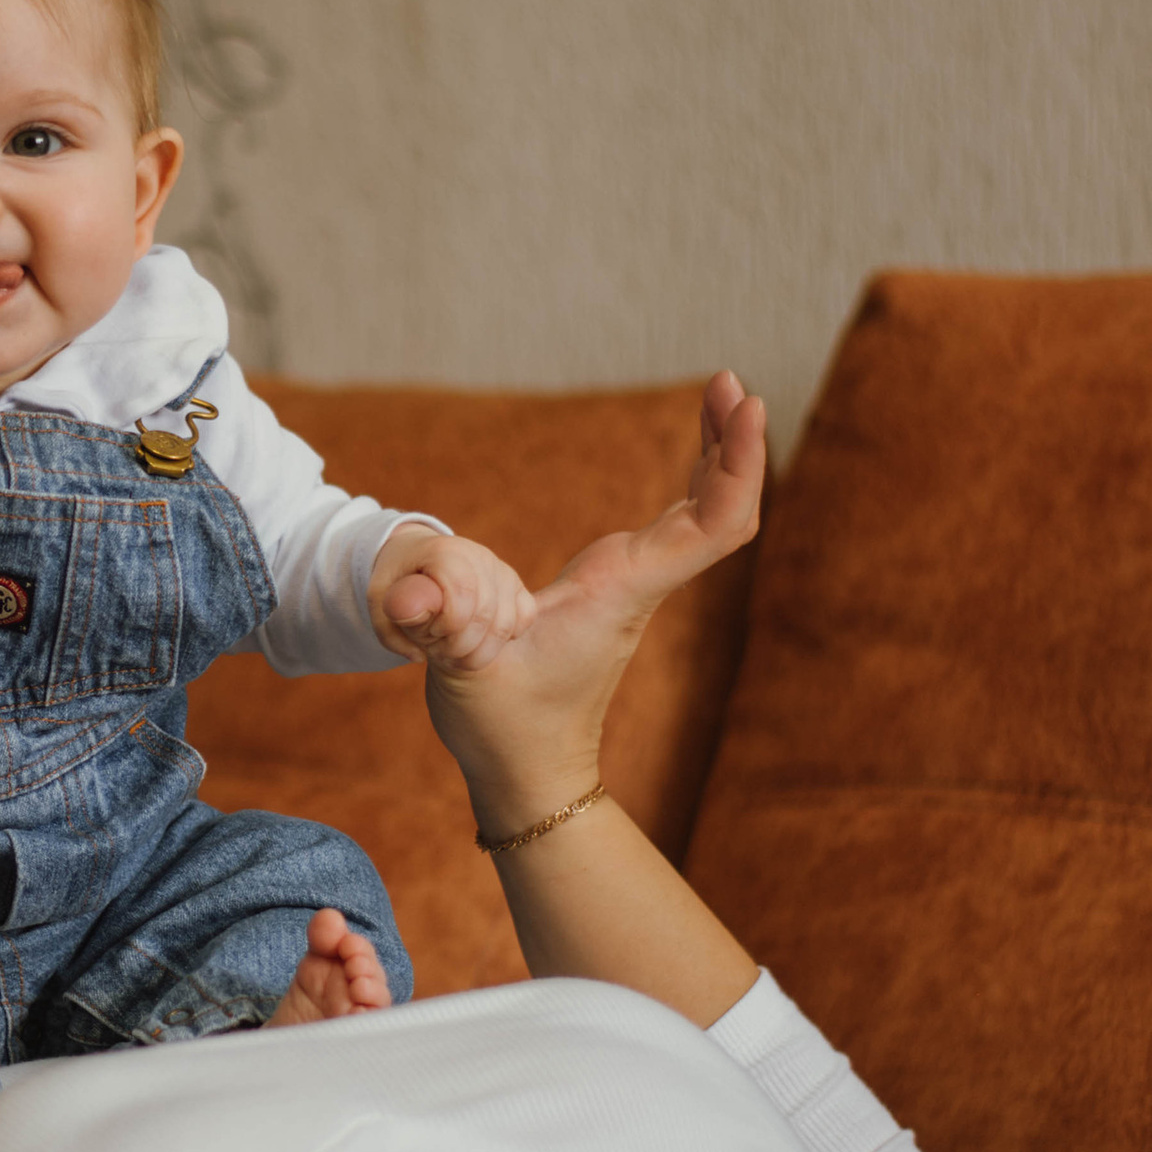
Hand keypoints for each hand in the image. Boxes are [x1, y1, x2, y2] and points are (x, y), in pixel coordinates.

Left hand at [370, 523, 536, 668]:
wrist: (418, 564)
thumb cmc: (399, 585)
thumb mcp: (381, 598)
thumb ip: (395, 617)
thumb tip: (418, 650)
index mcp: (444, 552)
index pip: (462, 597)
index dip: (444, 627)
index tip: (426, 631)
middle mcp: (479, 555)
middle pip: (484, 616)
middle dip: (457, 647)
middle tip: (437, 650)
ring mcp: (501, 570)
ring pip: (506, 625)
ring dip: (478, 652)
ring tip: (453, 652)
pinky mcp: (517, 586)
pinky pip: (524, 618)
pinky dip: (503, 639)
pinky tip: (478, 639)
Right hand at [421, 371, 766, 833]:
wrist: (525, 771)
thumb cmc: (500, 724)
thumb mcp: (458, 671)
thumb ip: (436, 625)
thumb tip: (409, 594)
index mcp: (619, 591)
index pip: (713, 525)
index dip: (738, 465)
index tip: (743, 406)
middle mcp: (638, 582)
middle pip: (719, 507)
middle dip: (733, 442)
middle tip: (731, 380)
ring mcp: (632, 584)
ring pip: (703, 512)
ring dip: (717, 453)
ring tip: (719, 392)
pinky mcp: (615, 587)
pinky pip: (678, 522)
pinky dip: (695, 476)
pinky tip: (696, 448)